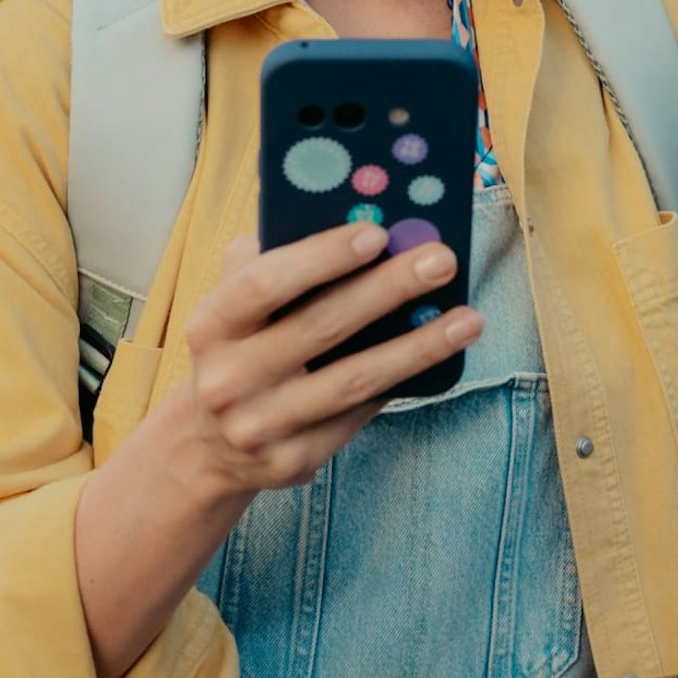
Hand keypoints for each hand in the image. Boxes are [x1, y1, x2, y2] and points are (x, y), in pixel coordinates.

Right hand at [148, 222, 481, 500]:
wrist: (209, 446)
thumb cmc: (239, 346)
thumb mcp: (232, 299)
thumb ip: (271, 255)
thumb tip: (348, 215)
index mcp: (210, 324)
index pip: (265, 283)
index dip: (322, 257)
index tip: (377, 233)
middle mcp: (228, 380)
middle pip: (321, 327)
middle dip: (388, 289)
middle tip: (441, 260)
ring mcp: (260, 427)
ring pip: (354, 380)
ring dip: (418, 346)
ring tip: (469, 318)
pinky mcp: (294, 461)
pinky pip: (360, 414)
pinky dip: (402, 382)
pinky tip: (439, 357)